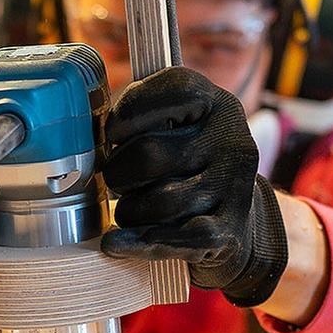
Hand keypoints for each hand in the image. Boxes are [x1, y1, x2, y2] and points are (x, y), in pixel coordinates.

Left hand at [99, 67, 288, 306]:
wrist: (243, 219)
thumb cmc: (191, 165)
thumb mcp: (180, 127)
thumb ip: (143, 115)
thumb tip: (90, 129)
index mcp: (217, 105)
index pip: (174, 89)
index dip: (130, 111)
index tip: (114, 134)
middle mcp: (231, 141)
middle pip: (150, 154)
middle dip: (119, 173)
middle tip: (117, 181)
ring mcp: (233, 187)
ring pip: (159, 202)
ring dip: (129, 212)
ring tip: (128, 210)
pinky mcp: (229, 231)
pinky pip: (174, 239)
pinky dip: (137, 243)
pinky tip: (115, 243)